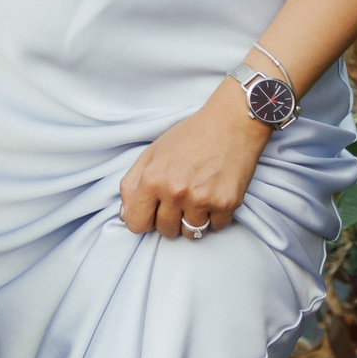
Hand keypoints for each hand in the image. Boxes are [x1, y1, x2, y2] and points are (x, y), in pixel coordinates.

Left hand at [118, 80, 270, 237]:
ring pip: (190, 233)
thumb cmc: (189, 136)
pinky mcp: (228, 204)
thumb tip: (125, 213)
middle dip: (167, 220)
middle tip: (177, 201)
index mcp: (152, 179)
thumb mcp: (151, 153)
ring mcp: (203, 200)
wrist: (230, 124)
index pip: (135, 223)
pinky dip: (214, 217)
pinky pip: (216, 227)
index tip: (149, 214)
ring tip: (195, 199)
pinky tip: (213, 197)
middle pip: (164, 230)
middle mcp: (175, 193)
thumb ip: (132, 184)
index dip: (141, 220)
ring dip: (191, 221)